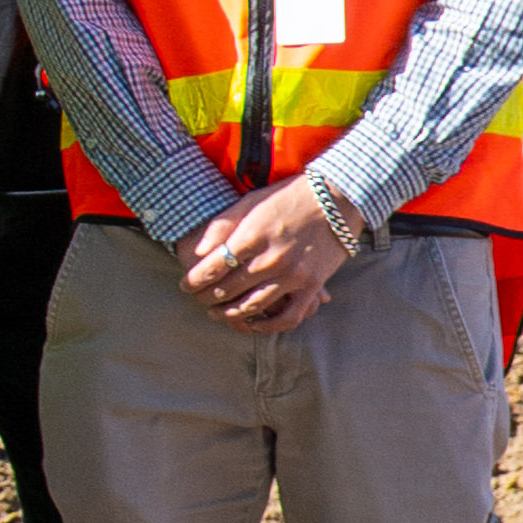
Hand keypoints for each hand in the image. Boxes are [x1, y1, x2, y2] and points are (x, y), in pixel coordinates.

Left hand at [183, 178, 351, 332]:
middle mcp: (271, 258)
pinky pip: (287, 317)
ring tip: (217, 313)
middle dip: (206, 297)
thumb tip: (198, 254)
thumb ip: (222, 227)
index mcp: (253, 235)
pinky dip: (267, 325)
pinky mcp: (312, 286)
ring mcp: (293, 274)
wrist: (335, 198)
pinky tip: (253, 323)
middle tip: (197, 299)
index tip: (186, 285)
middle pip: (228, 288)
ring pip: (252, 306)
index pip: (214, 266)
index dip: (195, 280)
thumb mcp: (250, 203)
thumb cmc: (287, 198)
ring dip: (229, 314)